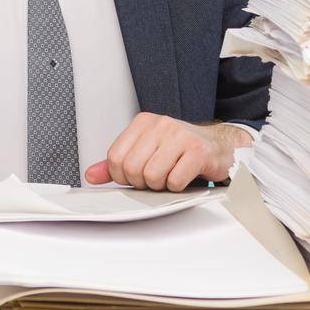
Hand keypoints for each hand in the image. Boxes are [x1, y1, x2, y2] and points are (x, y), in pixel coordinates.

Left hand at [83, 113, 249, 190]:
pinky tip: (184, 177)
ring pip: (152, 176)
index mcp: (143, 123)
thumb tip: (91, 175)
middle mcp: (160, 124)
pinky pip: (175, 181)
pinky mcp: (198, 151)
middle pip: (132, 169)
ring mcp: (180, 135)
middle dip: (143, 183)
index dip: (123, 177)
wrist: (217, 147)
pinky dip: (178, 187)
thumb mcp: (145, 152)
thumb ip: (116, 164)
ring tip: (170, 176)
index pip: (115, 158)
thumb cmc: (180, 150)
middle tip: (156, 178)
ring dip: (161, 185)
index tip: (136, 177)